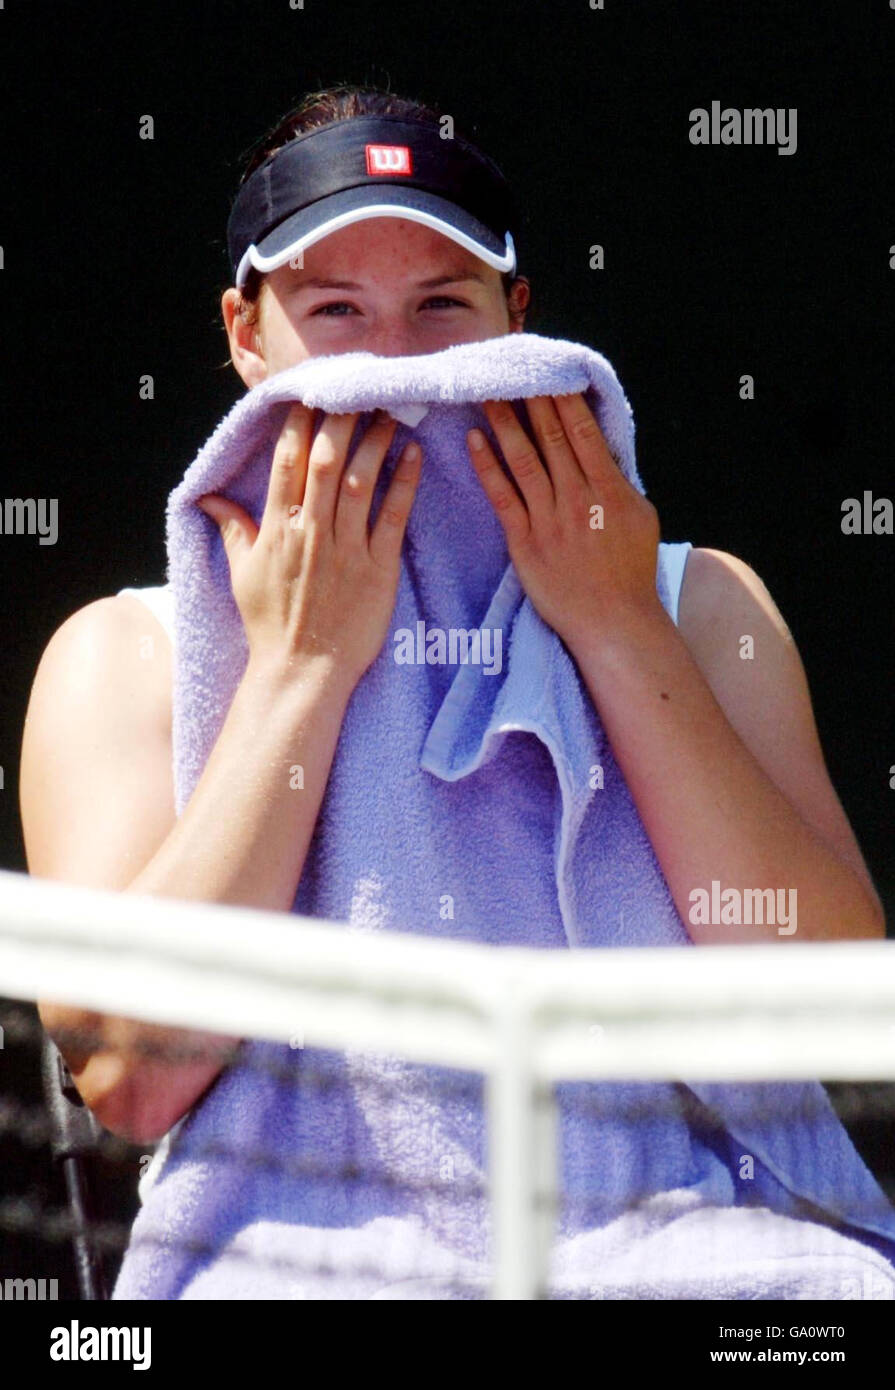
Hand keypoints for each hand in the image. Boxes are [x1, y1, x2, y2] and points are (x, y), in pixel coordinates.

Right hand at [197, 404, 421, 685]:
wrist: (302, 672)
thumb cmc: (271, 625)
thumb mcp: (242, 575)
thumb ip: (232, 530)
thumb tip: (209, 499)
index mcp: (276, 529)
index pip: (287, 462)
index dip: (299, 424)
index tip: (312, 395)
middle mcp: (311, 533)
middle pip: (326, 461)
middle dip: (341, 420)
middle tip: (358, 390)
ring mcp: (346, 550)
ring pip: (361, 481)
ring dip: (375, 442)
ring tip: (390, 412)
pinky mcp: (378, 570)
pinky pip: (393, 518)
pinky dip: (404, 484)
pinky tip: (414, 455)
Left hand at [466, 393, 662, 649]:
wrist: (613, 622)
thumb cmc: (630, 571)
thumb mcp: (640, 517)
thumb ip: (619, 481)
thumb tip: (601, 446)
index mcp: (610, 490)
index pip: (583, 431)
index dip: (564, 398)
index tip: (549, 371)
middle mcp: (578, 499)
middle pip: (552, 438)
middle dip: (531, 399)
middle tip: (511, 368)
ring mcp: (549, 521)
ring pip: (524, 460)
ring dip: (504, 423)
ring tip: (487, 393)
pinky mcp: (524, 543)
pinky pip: (502, 497)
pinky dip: (488, 466)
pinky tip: (474, 440)